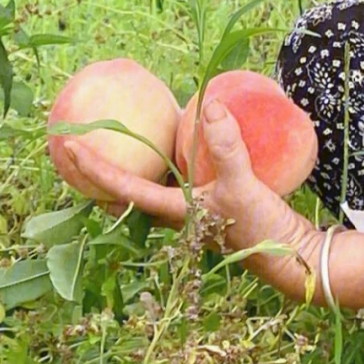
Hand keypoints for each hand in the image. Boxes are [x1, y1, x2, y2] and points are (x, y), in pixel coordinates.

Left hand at [67, 99, 324, 300]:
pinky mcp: (209, 207)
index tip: (69, 146)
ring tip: (113, 144)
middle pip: (122, 195)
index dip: (93, 168)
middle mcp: (175, 214)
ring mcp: (191, 213)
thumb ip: (227, 147)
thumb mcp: (244, 184)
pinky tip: (171, 144)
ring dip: (126, 170)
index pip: (121, 187)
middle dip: (96, 176)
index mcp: (172, 211)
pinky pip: (174, 182)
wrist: (294, 258)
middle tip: (76, 148)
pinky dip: (162, 164)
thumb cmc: (262, 228)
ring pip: (146, 190)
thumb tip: (210, 104)